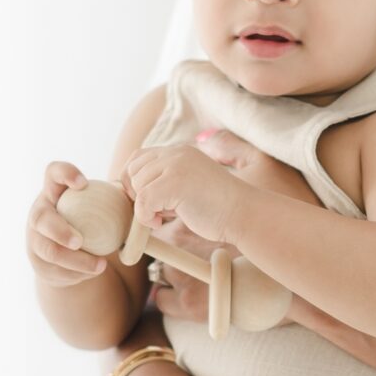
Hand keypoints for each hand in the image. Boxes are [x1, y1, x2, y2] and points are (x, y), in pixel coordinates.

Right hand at [26, 160, 111, 288]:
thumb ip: (115, 199)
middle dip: (59, 230)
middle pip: (40, 218)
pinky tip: (94, 271)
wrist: (69, 252)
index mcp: (54, 191)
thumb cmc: (90, 221)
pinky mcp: (39, 262)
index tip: (83, 183)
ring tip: (100, 265)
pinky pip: (57, 270)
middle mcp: (39, 213)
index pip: (53, 172)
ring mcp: (35, 239)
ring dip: (75, 260)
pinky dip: (78, 273)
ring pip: (49, 251)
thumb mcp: (98, 207)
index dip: (64, 174)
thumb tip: (141, 198)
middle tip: (79, 241)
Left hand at [121, 140, 249, 250]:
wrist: (244, 214)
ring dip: (143, 207)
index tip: (145, 202)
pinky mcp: (175, 182)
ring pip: (137, 185)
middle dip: (137, 194)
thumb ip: (163, 183)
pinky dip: (145, 217)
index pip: (138, 158)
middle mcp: (176, 153)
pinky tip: (161, 223)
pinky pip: (143, 201)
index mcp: (179, 152)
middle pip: (133, 170)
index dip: (134, 181)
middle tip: (156, 212)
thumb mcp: (187, 187)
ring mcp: (176, 165)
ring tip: (163, 217)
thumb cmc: (217, 209)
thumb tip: (131, 191)